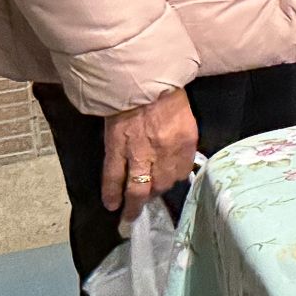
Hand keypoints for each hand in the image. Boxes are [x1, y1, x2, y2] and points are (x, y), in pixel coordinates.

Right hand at [102, 87, 198, 231]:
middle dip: (157, 192)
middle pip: (162, 183)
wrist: (139, 79)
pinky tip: (111, 205)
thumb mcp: (185, 118)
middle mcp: (164, 152)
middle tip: (150, 197)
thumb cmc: (165, 94)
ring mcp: (139, 153)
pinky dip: (111, 193)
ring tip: (129, 216)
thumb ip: (182, 141)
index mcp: (184, 142)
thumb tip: (178, 160)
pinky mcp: (116, 149)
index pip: (182, 172)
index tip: (168, 180)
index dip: (174, 178)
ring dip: (134, 205)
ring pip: (138, 188)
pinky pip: (113, 177)